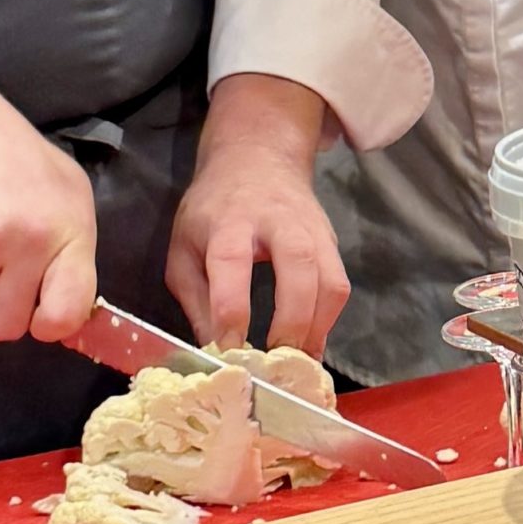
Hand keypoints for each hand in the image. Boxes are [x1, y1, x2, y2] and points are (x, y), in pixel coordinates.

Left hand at [167, 73, 345, 354]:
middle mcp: (278, 221)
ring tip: (297, 366)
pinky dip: (328, 321)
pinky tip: (310, 346)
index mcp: (229, 222)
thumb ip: (197, 300)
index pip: (232, 264)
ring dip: (317, 327)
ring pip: (330, 277)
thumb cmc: (212, 209)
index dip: (232, 310)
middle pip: (298, 265)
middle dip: (292, 319)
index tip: (229, 350)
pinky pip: (339, 284)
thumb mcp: (184, 248)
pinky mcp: (330, 241)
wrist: (258, 157)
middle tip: (275, 364)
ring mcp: (312, 229)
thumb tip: (213, 352)